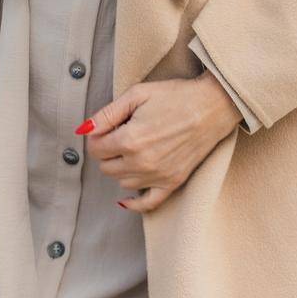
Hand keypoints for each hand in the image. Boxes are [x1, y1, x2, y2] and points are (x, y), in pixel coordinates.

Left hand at [75, 71, 243, 213]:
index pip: (95, 149)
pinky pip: (147, 204)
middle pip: (106, 167)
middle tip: (119, 134)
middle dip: (106, 152)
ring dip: (120, 168)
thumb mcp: (137, 94)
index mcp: (129, 140)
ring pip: (122, 182)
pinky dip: (133, 202)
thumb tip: (83, 130)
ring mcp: (158, 176)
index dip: (96, 137)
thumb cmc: (175, 95)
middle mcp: (141, 163)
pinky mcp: (173, 182)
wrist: (213, 106)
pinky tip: (126, 197)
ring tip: (133, 149)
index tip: (106, 127)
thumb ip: (107, 114)